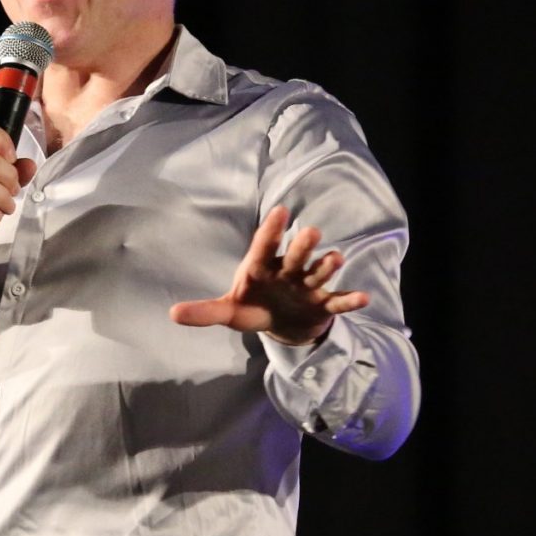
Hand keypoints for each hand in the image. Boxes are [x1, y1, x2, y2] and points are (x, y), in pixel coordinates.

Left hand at [168, 204, 370, 344]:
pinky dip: (349, 300)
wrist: (283, 324)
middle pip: (295, 255)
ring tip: (335, 259)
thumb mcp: (229, 312)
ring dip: (327, 266)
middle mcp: (288, 271)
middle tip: (310, 232)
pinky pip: (338, 300)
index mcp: (262, 267)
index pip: (265, 245)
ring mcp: (307, 286)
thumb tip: (172, 313)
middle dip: (302, 246)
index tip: (280, 211)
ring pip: (318, 272)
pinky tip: (362, 298)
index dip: (272, 230)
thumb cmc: (253, 307)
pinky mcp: (323, 304)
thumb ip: (205, 312)